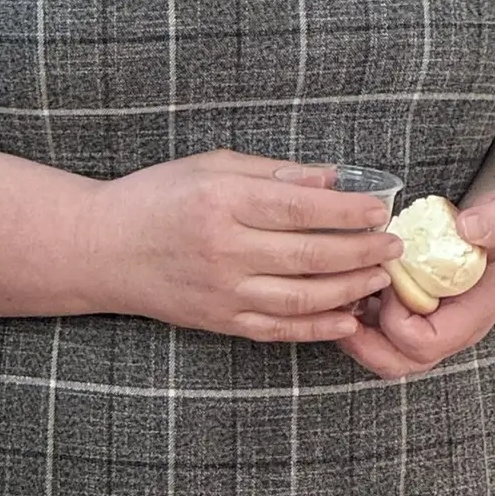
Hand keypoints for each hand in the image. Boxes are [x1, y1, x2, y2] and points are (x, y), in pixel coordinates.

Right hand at [89, 151, 400, 343]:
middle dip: (361, 250)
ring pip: (303, 295)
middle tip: (392, 245)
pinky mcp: (220, 321)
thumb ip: (270, 172)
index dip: (347, 211)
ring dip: (351, 289)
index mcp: (220, 200)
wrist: (102, 247)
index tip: (378, 208)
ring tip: (378, 277)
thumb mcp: (207, 166)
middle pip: (310, 254)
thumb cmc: (155, 197)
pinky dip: (319, 327)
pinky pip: (280, 328)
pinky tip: (346, 317)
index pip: (299, 207)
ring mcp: (222, 290)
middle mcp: (223, 248)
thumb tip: (330, 178)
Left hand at [345, 193, 494, 378]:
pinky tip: (345, 282)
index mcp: (475, 309)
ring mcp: (434, 318)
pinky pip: (385, 327)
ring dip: (357, 330)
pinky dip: (360, 312)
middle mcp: (453, 323)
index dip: (397, 321)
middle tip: (339, 306)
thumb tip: (469, 228)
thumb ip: (493, 224)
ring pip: (390, 350)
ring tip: (336, 294)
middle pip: (404, 360)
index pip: (427, 342)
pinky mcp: (418, 306)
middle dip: (364, 343)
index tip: (387, 282)